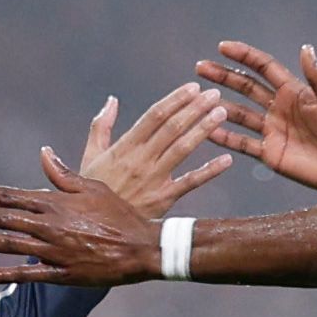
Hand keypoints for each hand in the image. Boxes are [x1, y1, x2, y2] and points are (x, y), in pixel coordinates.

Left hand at [0, 153, 162, 287]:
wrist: (143, 247)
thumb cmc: (119, 213)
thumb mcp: (92, 186)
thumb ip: (64, 174)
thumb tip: (44, 154)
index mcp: (54, 202)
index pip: (9, 196)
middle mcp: (49, 225)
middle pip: (1, 218)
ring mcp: (53, 251)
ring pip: (8, 244)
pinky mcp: (61, 273)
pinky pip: (26, 275)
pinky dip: (2, 274)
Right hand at [73, 84, 228, 216]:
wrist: (93, 228)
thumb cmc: (92, 190)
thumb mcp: (90, 156)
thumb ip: (100, 126)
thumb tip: (112, 100)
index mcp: (124, 147)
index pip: (154, 116)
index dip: (175, 100)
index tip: (192, 88)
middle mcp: (140, 160)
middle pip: (172, 128)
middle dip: (194, 108)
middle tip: (214, 94)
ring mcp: (153, 180)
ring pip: (182, 149)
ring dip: (203, 129)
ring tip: (221, 113)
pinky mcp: (163, 200)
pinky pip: (190, 183)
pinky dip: (209, 171)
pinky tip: (227, 160)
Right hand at [198, 42, 316, 193]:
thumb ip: (316, 77)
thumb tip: (305, 47)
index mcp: (295, 92)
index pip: (264, 68)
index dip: (244, 56)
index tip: (222, 46)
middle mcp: (280, 108)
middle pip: (246, 87)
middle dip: (223, 76)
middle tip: (200, 67)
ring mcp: (274, 130)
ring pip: (240, 113)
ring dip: (220, 105)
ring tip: (198, 98)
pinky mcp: (271, 153)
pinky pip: (243, 143)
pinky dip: (226, 137)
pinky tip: (208, 131)